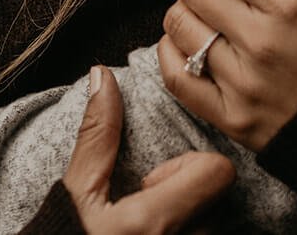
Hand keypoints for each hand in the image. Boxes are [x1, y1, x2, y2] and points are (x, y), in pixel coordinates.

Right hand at [62, 66, 234, 234]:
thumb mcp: (77, 196)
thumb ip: (98, 137)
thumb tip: (103, 76)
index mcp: (156, 224)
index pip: (217, 172)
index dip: (188, 169)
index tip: (155, 185)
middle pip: (219, 200)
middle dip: (190, 200)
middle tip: (152, 214)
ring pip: (217, 226)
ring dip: (193, 224)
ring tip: (155, 234)